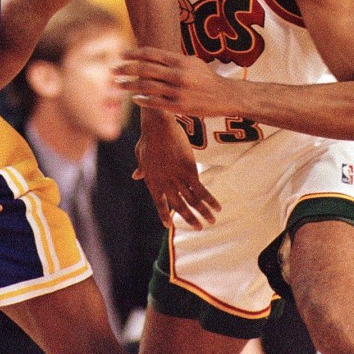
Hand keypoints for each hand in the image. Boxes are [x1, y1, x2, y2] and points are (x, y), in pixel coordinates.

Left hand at [116, 46, 234, 116]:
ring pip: (147, 87)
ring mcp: (178, 91)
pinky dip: (142, 99)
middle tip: (113, 70)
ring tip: (118, 85)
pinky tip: (135, 98)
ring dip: (129, 85)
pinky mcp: (179, 106)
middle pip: (145, 69)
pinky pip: (155, 103)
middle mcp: (178, 74)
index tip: (121, 55)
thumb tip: (147, 55)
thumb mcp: (191, 62)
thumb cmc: (205, 77)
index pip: (151, 54)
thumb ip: (171, 59)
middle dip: (126, 69)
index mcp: (181, 61)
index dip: (134, 53)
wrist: (226, 96)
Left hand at [135, 109, 219, 228]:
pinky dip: (210, 200)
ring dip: (203, 213)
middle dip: (189, 219)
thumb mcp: (141, 155)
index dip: (163, 215)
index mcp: (152, 181)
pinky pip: (201, 190)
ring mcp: (177, 178)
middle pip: (179, 206)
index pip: (159, 203)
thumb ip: (141, 169)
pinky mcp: (189, 170)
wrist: (158, 126)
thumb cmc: (148, 138)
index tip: (168, 225)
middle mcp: (164, 183)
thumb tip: (135, 176)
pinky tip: (217, 207)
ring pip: (192, 201)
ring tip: (212, 221)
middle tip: (199, 228)